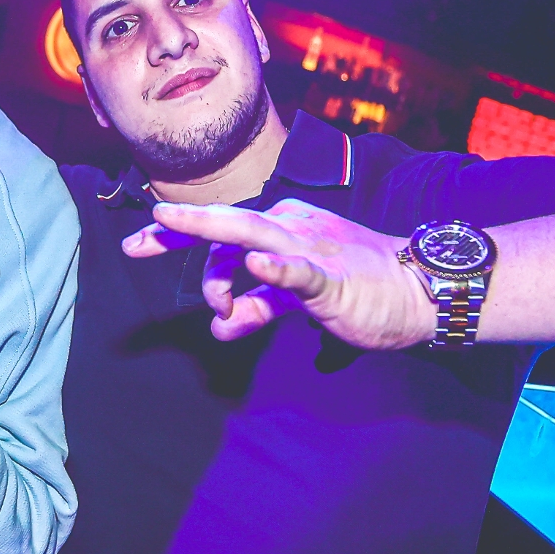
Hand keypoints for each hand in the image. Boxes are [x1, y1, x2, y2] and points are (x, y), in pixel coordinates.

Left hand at [123, 198, 437, 347]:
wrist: (417, 292)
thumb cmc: (356, 289)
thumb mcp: (294, 300)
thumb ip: (255, 307)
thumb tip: (219, 327)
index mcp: (280, 228)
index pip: (221, 229)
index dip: (177, 234)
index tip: (138, 241)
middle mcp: (289, 230)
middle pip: (226, 226)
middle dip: (179, 230)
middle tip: (138, 241)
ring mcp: (310, 250)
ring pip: (253, 238)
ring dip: (215, 248)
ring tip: (175, 246)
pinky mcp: (332, 279)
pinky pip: (300, 273)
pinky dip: (277, 270)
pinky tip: (257, 267)